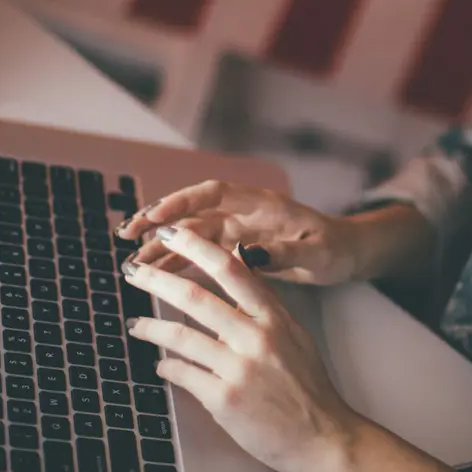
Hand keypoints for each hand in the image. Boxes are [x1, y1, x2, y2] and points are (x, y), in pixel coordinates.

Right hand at [115, 180, 359, 285]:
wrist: (345, 253)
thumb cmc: (334, 248)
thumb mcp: (316, 253)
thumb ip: (282, 253)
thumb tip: (245, 254)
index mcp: (261, 205)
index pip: (213, 194)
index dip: (181, 202)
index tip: (155, 217)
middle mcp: (243, 213)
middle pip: (192, 212)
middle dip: (157, 221)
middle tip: (125, 235)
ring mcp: (237, 230)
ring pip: (190, 236)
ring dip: (161, 246)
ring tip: (132, 264)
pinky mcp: (236, 249)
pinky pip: (200, 254)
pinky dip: (178, 263)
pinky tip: (156, 276)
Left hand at [123, 225, 362, 471]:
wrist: (323, 437)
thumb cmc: (306, 386)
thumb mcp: (294, 335)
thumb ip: (263, 306)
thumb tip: (238, 266)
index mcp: (274, 317)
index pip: (231, 269)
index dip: (195, 247)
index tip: (170, 234)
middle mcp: (256, 338)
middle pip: (196, 297)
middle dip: (156, 279)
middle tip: (132, 270)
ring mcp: (239, 370)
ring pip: (180, 336)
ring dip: (150, 327)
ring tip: (135, 324)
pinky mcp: (224, 401)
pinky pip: (182, 374)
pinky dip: (167, 366)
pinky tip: (162, 364)